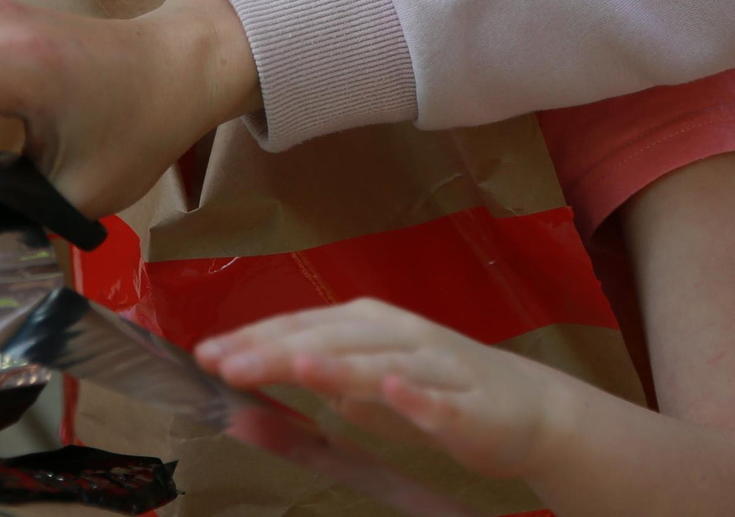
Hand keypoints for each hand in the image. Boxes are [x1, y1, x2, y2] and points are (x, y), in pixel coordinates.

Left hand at [196, 300, 572, 482]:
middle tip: (226, 363)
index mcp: (370, 325)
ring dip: (339, 363)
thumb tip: (255, 392)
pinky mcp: (470, 403)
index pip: (303, 326)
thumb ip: (318, 385)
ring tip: (296, 364)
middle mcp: (399, 335)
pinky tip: (392, 388)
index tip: (206, 354)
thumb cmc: (437, 392)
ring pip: (381, 361)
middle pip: (332, 338)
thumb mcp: (369, 391)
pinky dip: (415, 394)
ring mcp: (436, 365)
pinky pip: (440, 398)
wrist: (528, 408)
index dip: (255, 338)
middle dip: (277, 349)